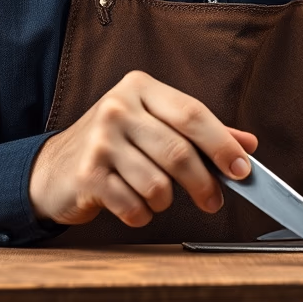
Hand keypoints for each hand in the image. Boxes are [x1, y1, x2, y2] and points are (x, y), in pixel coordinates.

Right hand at [29, 70, 257, 226]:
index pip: (193, 114)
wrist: (54, 168)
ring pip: (158, 184)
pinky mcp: (87, 175)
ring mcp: (100, 140)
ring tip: (157, 196)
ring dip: (165, 201)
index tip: (242, 170)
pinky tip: (134, 205)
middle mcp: (118, 107)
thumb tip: (248, 145)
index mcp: (140, 87)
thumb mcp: (155, 125)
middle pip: (179, 152)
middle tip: (213, 201)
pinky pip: (134, 206)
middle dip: (204, 184)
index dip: (223, 145)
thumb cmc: (115, 145)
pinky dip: (142, 214)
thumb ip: (200, 132)